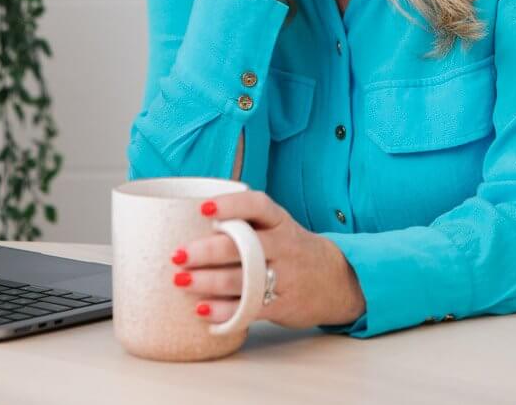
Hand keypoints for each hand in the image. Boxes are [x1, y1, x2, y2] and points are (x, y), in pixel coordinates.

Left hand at [168, 190, 366, 328]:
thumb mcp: (278, 228)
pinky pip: (250, 308)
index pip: (258, 206)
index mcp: (280, 222)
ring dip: (208, 282)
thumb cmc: (292, 250)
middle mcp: (284, 246)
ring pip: (243, 279)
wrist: (337, 280)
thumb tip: (187, 222)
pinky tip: (202, 310)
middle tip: (178, 255)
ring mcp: (286, 277)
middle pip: (243, 246)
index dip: (230, 205)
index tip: (203, 208)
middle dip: (206, 251)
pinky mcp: (283, 304)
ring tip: (181, 281)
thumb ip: (246, 224)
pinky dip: (224, 311)